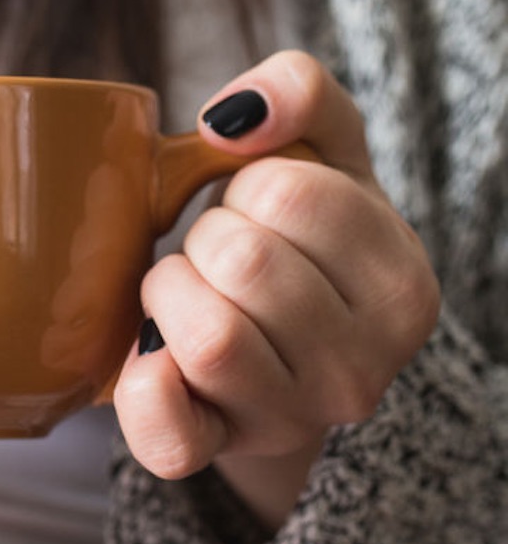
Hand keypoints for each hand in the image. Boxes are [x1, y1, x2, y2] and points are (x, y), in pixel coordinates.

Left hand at [113, 51, 439, 528]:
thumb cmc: (299, 237)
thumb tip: (238, 113)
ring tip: (189, 290)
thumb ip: (302, 94)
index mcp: (399, 286)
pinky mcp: (216, 450)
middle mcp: (361, 369)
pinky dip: (144, 388)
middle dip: (205, 234)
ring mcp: (291, 419)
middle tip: (218, 250)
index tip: (257, 206)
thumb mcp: (323, 152)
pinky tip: (147, 352)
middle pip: (242, 260)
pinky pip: (170, 435)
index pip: (286, 192)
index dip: (247, 183)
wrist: (278, 344)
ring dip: (169, 289)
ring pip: (206, 336)